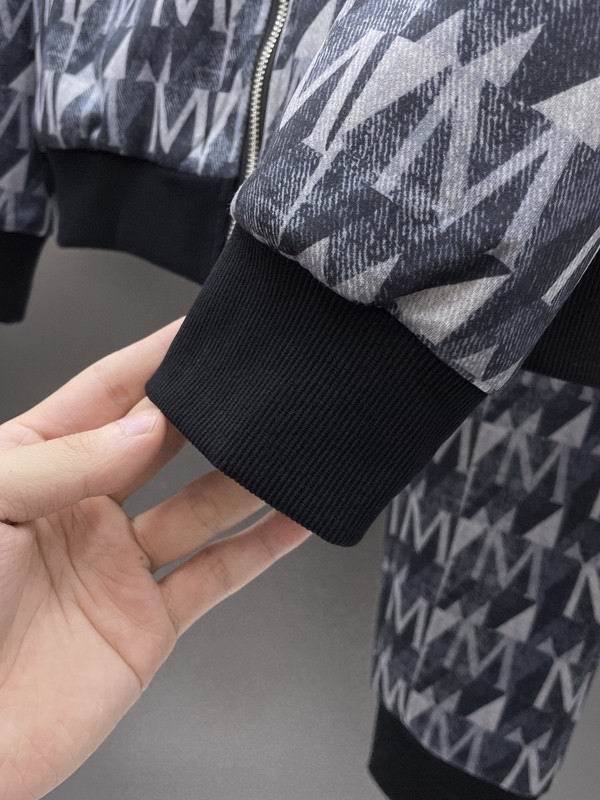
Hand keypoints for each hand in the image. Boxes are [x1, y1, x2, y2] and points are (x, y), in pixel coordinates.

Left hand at [0, 321, 309, 799]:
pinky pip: (217, 575)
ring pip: (202, 506)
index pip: (105, 395)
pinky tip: (296, 517)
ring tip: (291, 439)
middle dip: (209, 410)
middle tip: (258, 380)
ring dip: (249, 475)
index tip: (200, 328)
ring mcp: (120, 567)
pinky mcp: (148, 623)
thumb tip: (148, 424)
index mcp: (35, 466)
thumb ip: (66, 460)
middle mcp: (84, 510)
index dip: (153, 359)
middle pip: (163, 444)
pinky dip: (262, 547)